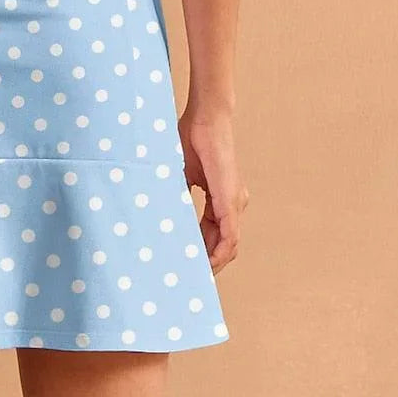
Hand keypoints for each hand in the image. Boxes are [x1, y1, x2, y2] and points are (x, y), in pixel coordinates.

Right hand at [178, 104, 247, 272]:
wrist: (205, 117)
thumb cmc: (191, 139)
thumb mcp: (180, 175)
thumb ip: (178, 197)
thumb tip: (163, 217)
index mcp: (221, 198)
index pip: (214, 234)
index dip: (202, 252)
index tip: (187, 265)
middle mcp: (233, 203)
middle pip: (223, 245)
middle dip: (207, 263)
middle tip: (187, 279)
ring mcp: (234, 202)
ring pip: (229, 245)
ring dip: (213, 262)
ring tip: (194, 276)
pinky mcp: (231, 199)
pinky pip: (229, 235)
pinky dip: (219, 251)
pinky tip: (205, 263)